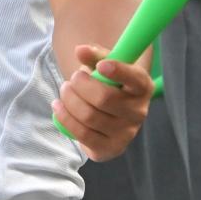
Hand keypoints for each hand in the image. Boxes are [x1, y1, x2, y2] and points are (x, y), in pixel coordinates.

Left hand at [53, 44, 153, 160]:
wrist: (107, 111)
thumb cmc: (106, 82)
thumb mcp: (102, 64)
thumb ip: (94, 55)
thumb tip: (80, 50)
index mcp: (142, 86)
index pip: (135, 79)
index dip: (119, 71)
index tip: (101, 66)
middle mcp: (139, 112)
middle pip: (103, 98)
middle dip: (79, 85)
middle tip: (71, 79)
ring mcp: (127, 134)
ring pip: (89, 116)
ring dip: (69, 100)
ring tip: (64, 90)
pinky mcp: (111, 149)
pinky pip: (83, 135)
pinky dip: (65, 118)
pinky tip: (59, 107)